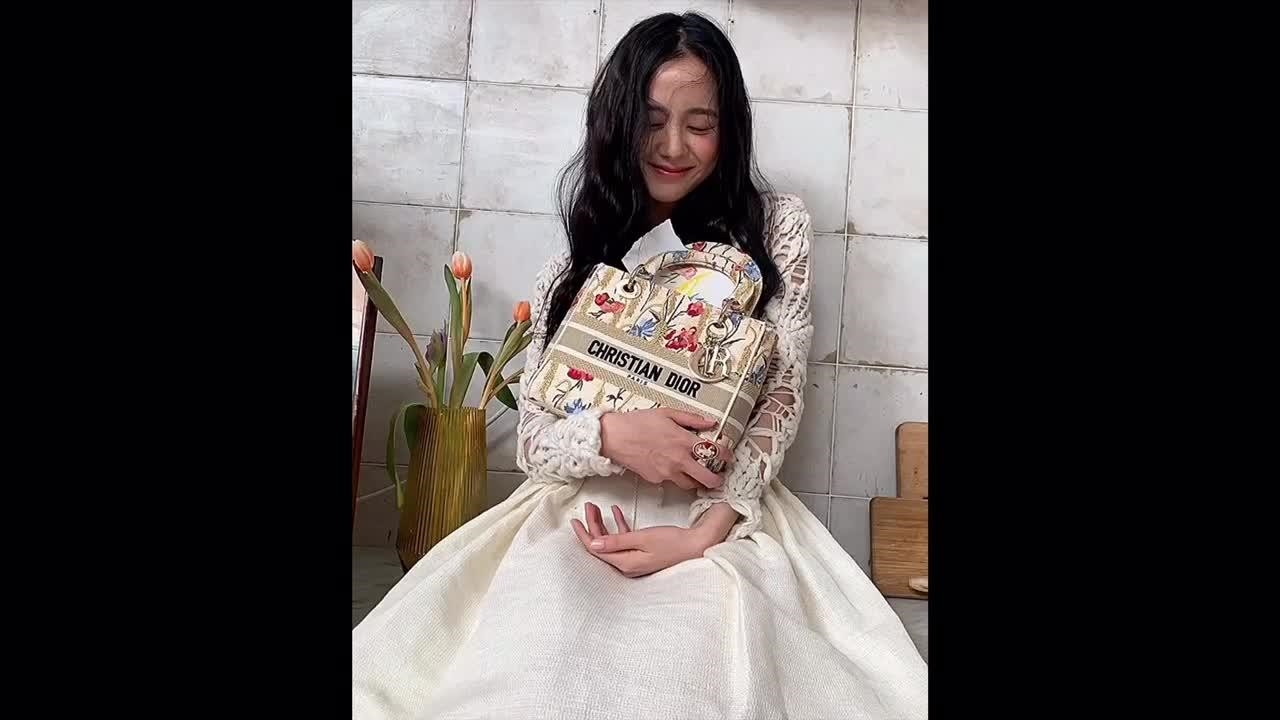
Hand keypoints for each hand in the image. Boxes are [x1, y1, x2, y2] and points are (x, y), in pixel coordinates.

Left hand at [571, 502, 713, 577]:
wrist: (697, 545)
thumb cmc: (672, 542)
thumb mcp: (642, 539)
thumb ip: (616, 541)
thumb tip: (592, 544)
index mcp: (625, 563)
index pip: (597, 550)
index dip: (584, 535)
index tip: (574, 521)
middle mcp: (628, 564)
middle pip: (603, 545)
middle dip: (593, 526)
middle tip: (589, 507)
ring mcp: (636, 559)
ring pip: (613, 541)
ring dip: (605, 524)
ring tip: (598, 507)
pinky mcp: (644, 552)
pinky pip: (626, 539)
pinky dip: (620, 526)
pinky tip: (617, 512)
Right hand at [598, 408, 730, 489]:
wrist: (614, 437)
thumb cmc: (637, 423)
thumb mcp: (667, 413)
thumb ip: (691, 419)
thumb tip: (709, 422)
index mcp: (683, 441)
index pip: (713, 452)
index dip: (725, 456)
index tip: (729, 457)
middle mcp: (678, 460)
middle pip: (706, 478)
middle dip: (716, 481)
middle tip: (719, 479)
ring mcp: (667, 472)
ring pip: (689, 484)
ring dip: (696, 481)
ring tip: (698, 476)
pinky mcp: (656, 479)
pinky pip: (671, 481)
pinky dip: (676, 477)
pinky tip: (673, 468)